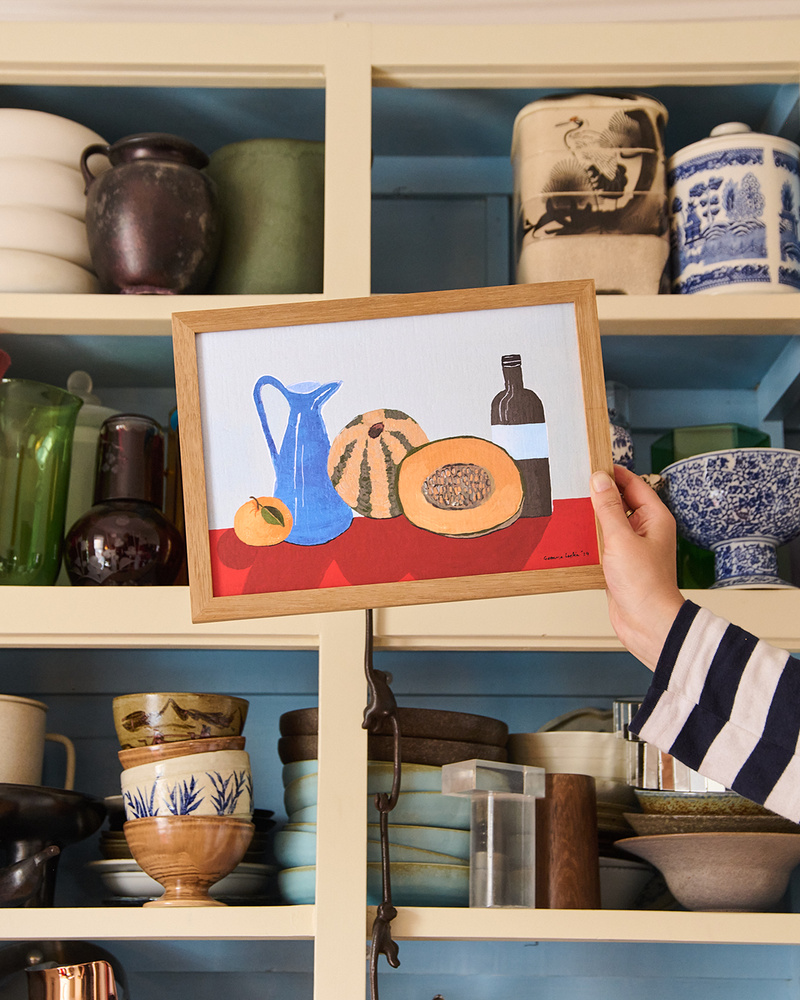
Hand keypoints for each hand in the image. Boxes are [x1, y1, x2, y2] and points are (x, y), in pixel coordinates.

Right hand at [590, 466, 684, 669]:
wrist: (647, 623)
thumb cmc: (645, 584)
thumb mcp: (621, 539)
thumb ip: (608, 508)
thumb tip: (599, 480)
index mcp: (654, 518)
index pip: (633, 484)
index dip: (612, 473)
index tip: (590, 464)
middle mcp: (645, 530)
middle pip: (620, 502)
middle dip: (598, 494)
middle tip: (574, 485)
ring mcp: (633, 547)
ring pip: (609, 522)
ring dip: (592, 517)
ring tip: (570, 507)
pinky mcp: (620, 563)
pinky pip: (603, 542)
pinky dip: (590, 538)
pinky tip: (573, 536)